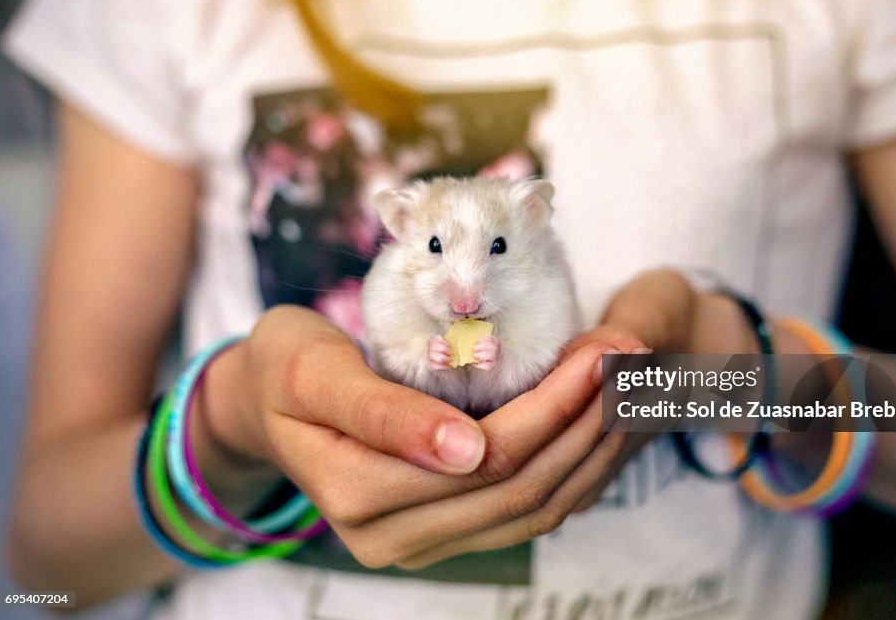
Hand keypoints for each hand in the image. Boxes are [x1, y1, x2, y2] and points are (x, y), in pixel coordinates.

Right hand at [200, 305, 632, 568]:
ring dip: (590, 447)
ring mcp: (419, 545)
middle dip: (585, 419)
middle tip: (630, 355)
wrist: (264, 403)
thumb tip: (465, 451)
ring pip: (533, 509)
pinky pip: (523, 513)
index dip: (554, 405)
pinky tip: (598, 421)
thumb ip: (381, 411)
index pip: (488, 459)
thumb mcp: (314, 371)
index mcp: (360, 496)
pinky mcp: (441, 534)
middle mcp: (393, 538)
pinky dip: (571, 469)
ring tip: (631, 384)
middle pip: (521, 487)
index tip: (604, 350)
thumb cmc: (285, 368)